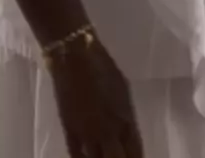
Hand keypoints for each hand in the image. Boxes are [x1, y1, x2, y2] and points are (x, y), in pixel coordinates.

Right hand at [50, 37, 143, 157]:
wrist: (74, 56)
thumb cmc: (103, 65)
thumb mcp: (122, 88)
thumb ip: (126, 112)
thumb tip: (127, 127)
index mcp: (125, 118)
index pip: (135, 151)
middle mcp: (108, 131)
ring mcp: (87, 133)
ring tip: (104, 155)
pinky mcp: (69, 131)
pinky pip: (77, 156)